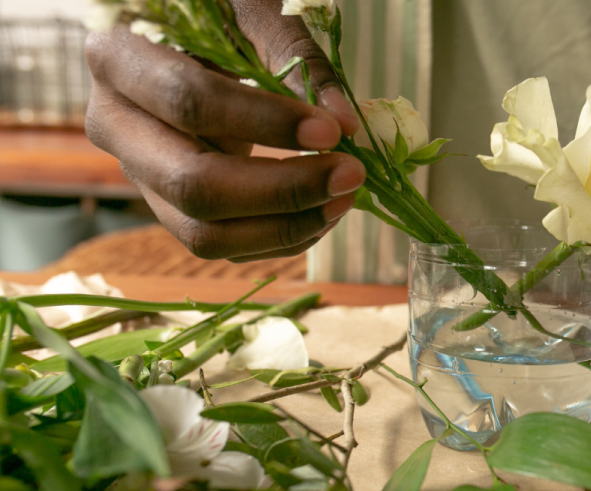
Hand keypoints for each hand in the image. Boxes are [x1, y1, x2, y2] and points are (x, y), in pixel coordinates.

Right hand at [84, 0, 364, 261]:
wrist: (187, 43)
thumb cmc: (219, 15)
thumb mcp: (254, 16)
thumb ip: (299, 61)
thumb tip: (346, 125)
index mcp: (118, 61)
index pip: (189, 103)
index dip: (265, 123)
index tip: (331, 132)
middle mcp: (115, 128)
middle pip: (192, 185)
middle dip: (282, 190)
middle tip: (350, 174)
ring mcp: (139, 177)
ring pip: (203, 234)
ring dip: (285, 227)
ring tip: (345, 199)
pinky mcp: (170, 208)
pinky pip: (222, 244)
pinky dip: (279, 238)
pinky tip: (323, 212)